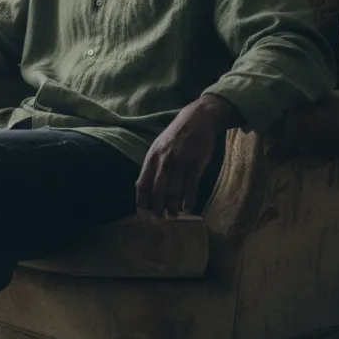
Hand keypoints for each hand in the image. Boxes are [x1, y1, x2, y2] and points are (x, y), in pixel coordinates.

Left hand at [135, 95, 240, 216]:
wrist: (196, 120)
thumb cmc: (175, 136)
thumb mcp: (158, 147)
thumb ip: (151, 166)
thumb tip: (142, 188)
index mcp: (152, 157)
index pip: (142, 184)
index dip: (142, 201)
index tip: (143, 213)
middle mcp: (164, 161)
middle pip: (157, 191)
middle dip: (157, 208)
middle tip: (160, 218)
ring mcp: (180, 163)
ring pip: (174, 191)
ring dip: (172, 207)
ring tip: (173, 216)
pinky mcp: (195, 164)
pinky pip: (191, 187)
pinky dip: (188, 200)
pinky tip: (187, 209)